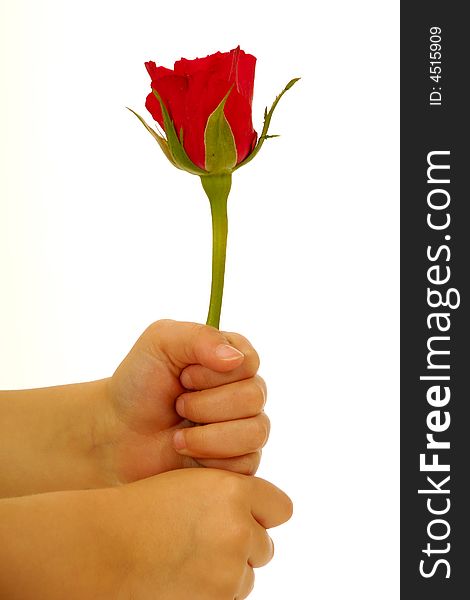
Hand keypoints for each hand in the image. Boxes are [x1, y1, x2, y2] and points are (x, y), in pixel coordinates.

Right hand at [0, 469, 292, 599]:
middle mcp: (237, 529)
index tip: (245, 516)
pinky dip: (213, 592)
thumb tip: (262, 519)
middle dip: (242, 546)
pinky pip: (230, 597)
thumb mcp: (191, 485)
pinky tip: (182, 578)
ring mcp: (228, 571)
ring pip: (246, 576)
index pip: (281, 508)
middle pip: (264, 545)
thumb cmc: (143, 511)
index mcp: (232, 491)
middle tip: (203, 542)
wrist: (102, 549)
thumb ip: (230, 496)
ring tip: (185, 561)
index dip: (263, 513)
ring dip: (227, 572)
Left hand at [104, 319, 269, 482]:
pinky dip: (211, 460)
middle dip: (206, 404)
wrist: (117, 435)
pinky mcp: (239, 462)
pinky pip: (247, 464)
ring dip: (208, 435)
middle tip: (177, 405)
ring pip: (256, 432)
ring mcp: (245, 427)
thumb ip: (198, 337)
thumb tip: (234, 358)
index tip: (183, 376)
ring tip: (178, 436)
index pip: (249, 362)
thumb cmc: (139, 383)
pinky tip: (187, 454)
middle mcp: (244, 391)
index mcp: (231, 358)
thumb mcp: (160, 343)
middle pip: (254, 397)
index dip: (214, 373)